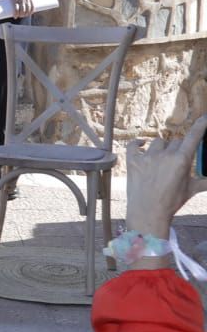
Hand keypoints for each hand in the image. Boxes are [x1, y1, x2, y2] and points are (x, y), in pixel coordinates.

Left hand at [8, 0, 39, 17]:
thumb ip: (3, 0)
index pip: (16, 7)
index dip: (16, 13)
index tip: (15, 17)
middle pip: (22, 9)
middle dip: (21, 14)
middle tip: (20, 16)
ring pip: (28, 8)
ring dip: (27, 13)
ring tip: (24, 16)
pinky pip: (33, 5)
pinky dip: (32, 10)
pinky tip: (30, 13)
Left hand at [123, 115, 206, 238]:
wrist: (147, 213)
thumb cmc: (172, 202)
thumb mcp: (192, 190)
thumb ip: (205, 181)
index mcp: (182, 160)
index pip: (193, 137)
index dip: (200, 126)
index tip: (204, 117)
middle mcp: (165, 155)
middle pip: (176, 141)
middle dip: (178, 149)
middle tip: (175, 162)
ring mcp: (147, 157)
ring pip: (158, 142)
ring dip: (161, 147)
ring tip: (160, 161)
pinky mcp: (132, 161)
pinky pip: (134, 145)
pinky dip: (138, 143)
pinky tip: (142, 145)